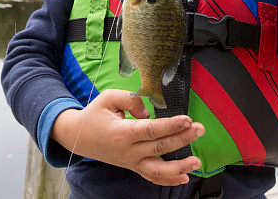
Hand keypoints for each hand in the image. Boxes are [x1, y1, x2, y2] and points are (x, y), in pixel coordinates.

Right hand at [51, 89, 204, 185]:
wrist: (77, 136)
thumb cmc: (94, 115)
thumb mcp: (108, 98)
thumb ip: (130, 99)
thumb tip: (148, 112)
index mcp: (122, 131)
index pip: (151, 130)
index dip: (170, 125)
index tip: (187, 119)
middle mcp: (127, 150)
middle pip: (159, 147)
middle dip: (182, 139)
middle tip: (200, 129)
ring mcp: (130, 161)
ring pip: (157, 169)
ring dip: (179, 167)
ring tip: (196, 161)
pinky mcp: (132, 166)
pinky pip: (151, 177)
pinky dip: (168, 179)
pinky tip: (184, 177)